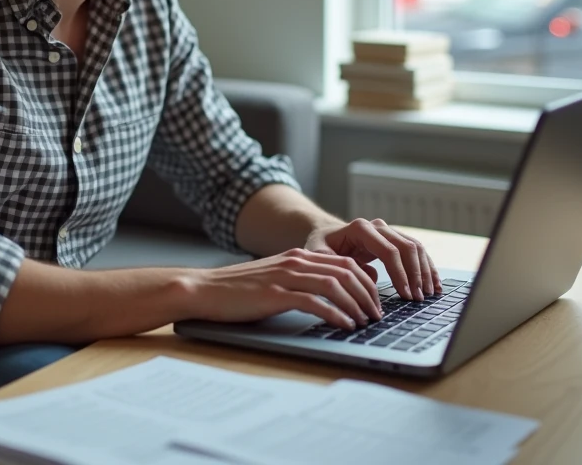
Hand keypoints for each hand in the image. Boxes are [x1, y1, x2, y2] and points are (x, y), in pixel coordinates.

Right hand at [182, 249, 383, 329]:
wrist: (204, 289)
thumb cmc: (238, 290)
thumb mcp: (275, 278)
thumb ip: (300, 281)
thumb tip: (329, 297)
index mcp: (298, 256)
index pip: (345, 263)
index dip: (366, 282)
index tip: (374, 302)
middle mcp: (295, 261)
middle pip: (346, 271)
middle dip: (368, 294)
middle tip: (377, 314)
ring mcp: (285, 276)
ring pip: (335, 284)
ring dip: (356, 304)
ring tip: (365, 321)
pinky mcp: (275, 295)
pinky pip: (315, 302)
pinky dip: (335, 314)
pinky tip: (344, 325)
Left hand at [305, 218, 440, 301]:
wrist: (325, 235)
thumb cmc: (320, 246)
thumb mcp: (317, 254)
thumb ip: (335, 264)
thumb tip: (366, 277)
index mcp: (361, 228)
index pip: (388, 250)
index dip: (400, 274)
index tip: (405, 295)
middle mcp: (378, 226)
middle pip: (406, 248)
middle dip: (415, 275)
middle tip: (418, 299)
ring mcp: (388, 231)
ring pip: (415, 248)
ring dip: (425, 272)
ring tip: (429, 294)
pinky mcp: (395, 239)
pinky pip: (417, 251)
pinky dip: (427, 267)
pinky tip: (434, 284)